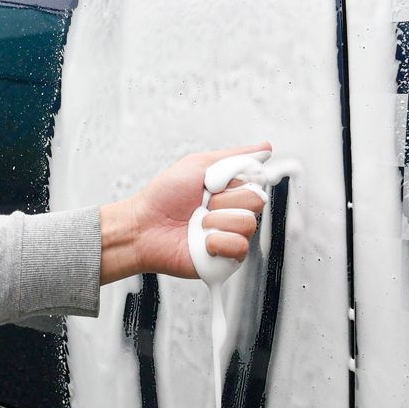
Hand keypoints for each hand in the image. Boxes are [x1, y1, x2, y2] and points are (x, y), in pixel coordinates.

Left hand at [99, 142, 270, 284]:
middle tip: (202, 204)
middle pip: (256, 201)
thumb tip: (265, 147)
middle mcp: (232, 213)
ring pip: (248, 224)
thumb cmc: (163, 196)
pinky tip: (202, 242)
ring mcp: (230, 236)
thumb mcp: (199, 164)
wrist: (143, 227)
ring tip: (198, 224)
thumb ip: (235, 157)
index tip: (214, 182)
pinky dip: (217, 242)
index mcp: (229, 191)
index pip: (256, 181)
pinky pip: (240, 247)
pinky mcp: (225, 259)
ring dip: (217, 221)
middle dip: (224, 199)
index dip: (236, 181)